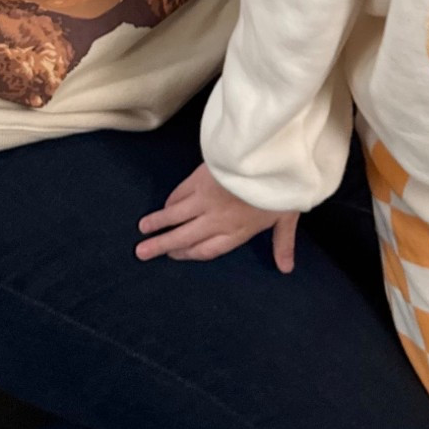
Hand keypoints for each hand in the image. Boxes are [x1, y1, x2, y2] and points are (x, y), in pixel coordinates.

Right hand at [136, 163, 298, 271]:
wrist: (266, 159)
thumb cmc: (280, 189)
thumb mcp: (287, 217)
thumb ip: (282, 243)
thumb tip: (286, 269)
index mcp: (236, 232)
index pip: (207, 249)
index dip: (189, 254)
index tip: (175, 256)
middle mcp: (216, 221)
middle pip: (184, 237)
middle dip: (162, 245)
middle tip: (141, 252)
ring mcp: (205, 200)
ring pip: (176, 216)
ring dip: (158, 223)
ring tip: (142, 230)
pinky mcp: (199, 180)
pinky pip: (180, 195)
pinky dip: (170, 202)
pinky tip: (164, 206)